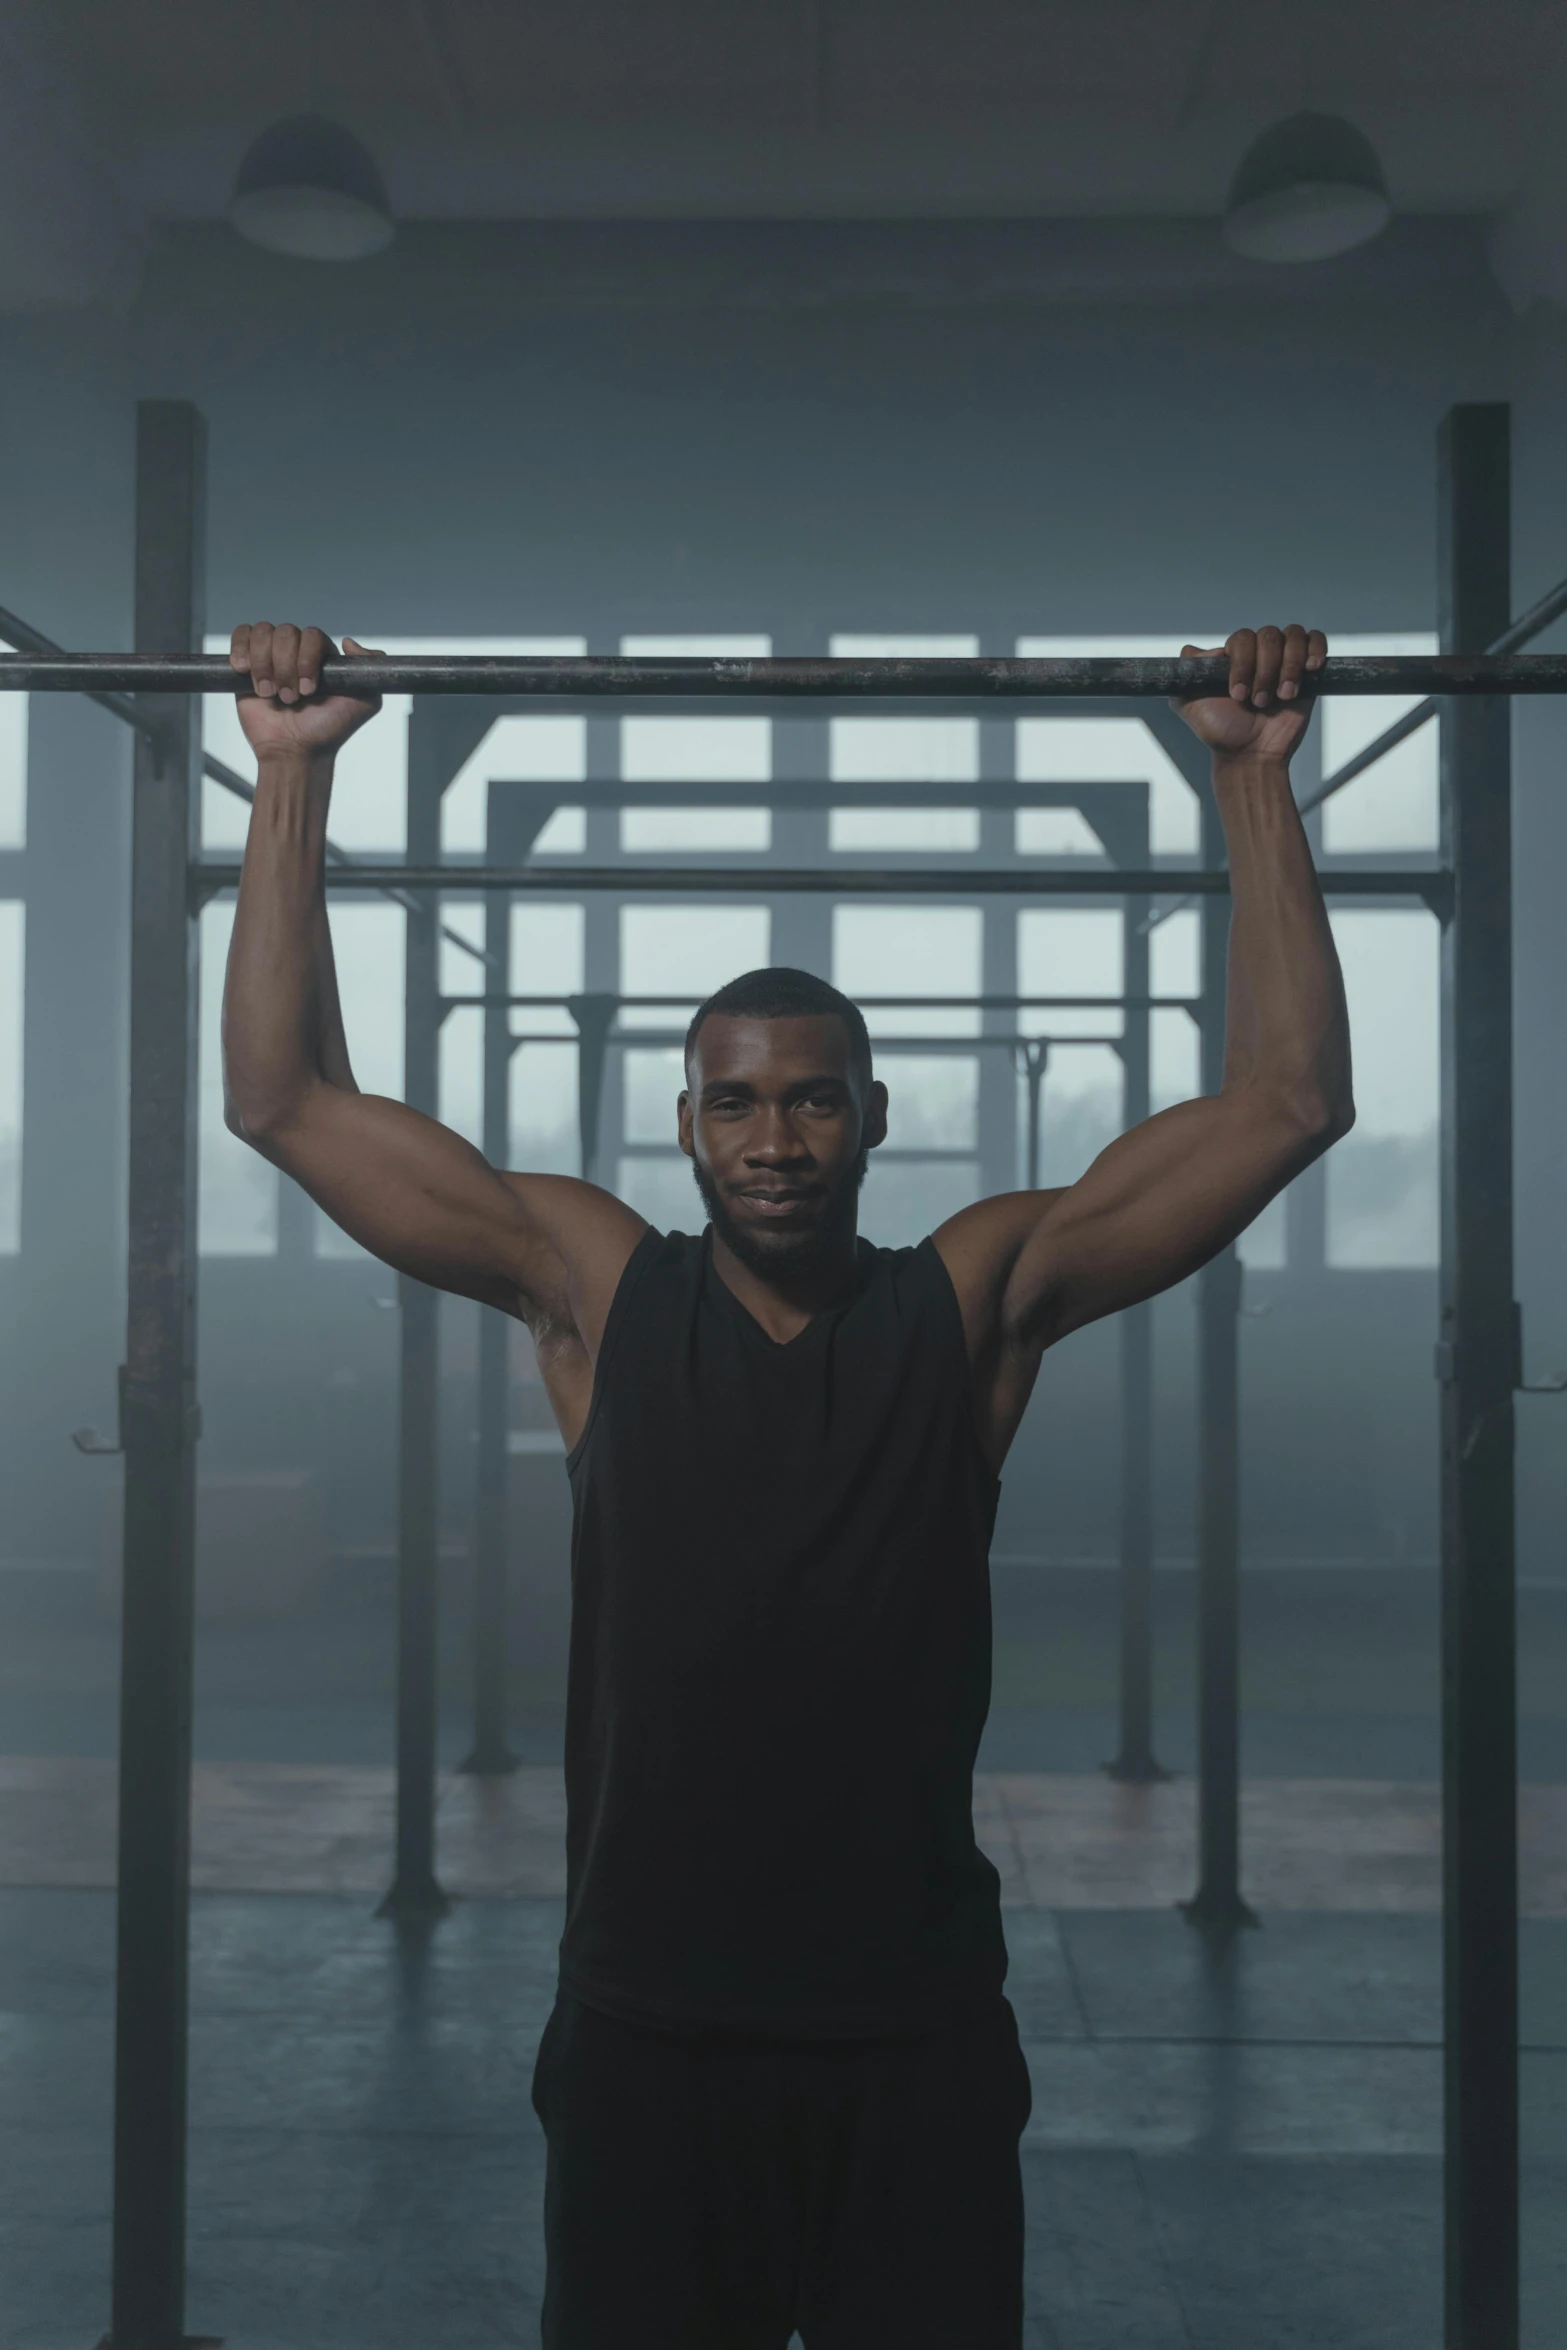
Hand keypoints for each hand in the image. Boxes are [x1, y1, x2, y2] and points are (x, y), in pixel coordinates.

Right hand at [230, 623, 382, 760]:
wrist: (294, 752)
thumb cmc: (328, 731)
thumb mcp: (365, 703)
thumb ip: (371, 669)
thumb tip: (349, 642)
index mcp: (323, 656)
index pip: (312, 635)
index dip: (306, 659)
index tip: (308, 690)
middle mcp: (297, 652)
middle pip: (286, 632)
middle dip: (285, 668)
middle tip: (290, 698)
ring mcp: (272, 656)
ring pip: (264, 633)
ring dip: (264, 665)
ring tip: (269, 693)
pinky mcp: (248, 663)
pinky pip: (242, 635)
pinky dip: (242, 650)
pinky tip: (245, 671)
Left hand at [1170, 625, 1325, 761]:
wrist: (1252, 755)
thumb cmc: (1222, 732)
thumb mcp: (1189, 704)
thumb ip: (1187, 673)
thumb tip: (1195, 650)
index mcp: (1233, 658)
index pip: (1242, 639)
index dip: (1243, 663)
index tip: (1238, 694)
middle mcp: (1259, 655)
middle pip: (1269, 636)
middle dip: (1265, 670)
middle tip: (1259, 701)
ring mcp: (1284, 660)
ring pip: (1292, 636)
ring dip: (1288, 666)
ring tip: (1283, 696)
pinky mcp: (1308, 670)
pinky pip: (1316, 640)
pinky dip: (1315, 649)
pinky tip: (1310, 669)